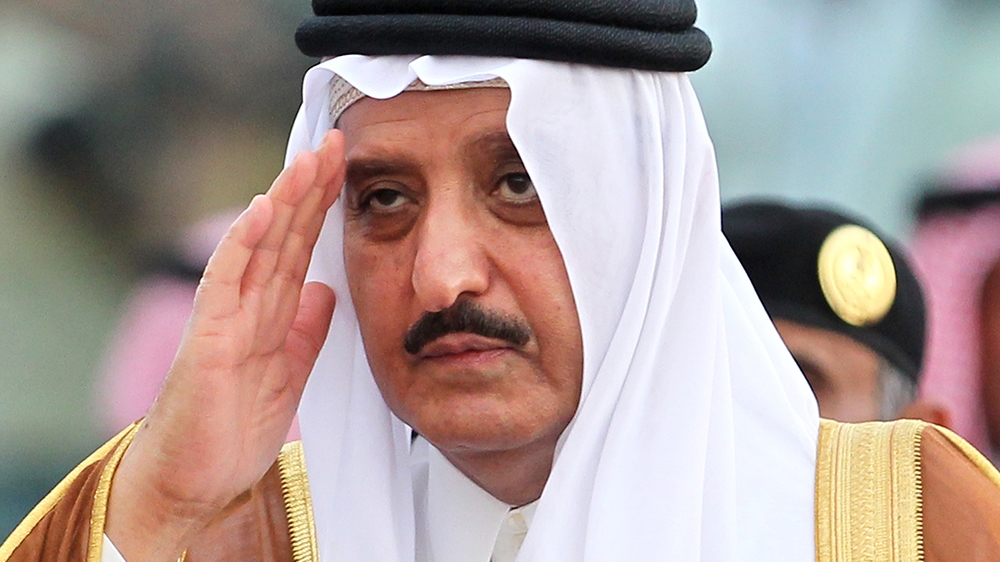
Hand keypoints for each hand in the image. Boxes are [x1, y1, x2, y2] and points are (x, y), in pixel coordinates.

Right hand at [105, 130, 345, 561]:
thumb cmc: (234, 426)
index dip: (323, 206)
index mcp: (270, 312)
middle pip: (284, 235)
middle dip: (311, 188)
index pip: (301, 246)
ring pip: (258, 247)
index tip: (348, 167)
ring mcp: (226, 317)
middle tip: (338, 142)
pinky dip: (243, 245)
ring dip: (284, 201)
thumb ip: (307, 329)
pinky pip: (226, 282)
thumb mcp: (291, 371)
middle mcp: (248, 305)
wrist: (198, 480)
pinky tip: (261, 209)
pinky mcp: (210, 338)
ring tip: (309, 160)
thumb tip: (325, 288)